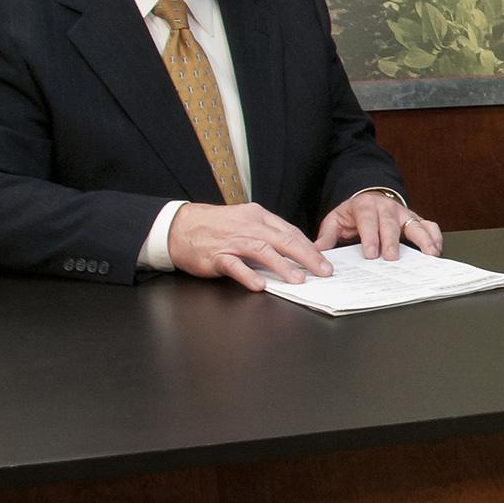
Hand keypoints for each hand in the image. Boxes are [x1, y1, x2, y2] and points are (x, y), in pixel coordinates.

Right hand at [168, 202, 331, 291]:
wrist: (179, 226)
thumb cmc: (216, 226)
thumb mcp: (246, 222)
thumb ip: (269, 234)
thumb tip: (296, 250)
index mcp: (258, 217)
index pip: (290, 231)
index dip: (309, 247)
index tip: (324, 261)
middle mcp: (248, 226)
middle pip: (282, 240)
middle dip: (306, 257)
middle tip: (323, 271)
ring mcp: (231, 241)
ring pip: (261, 251)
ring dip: (282, 266)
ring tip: (299, 280)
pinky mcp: (215, 255)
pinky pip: (234, 265)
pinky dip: (247, 275)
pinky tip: (260, 285)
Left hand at [315, 191, 442, 261]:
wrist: (369, 198)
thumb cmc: (353, 214)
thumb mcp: (336, 220)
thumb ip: (327, 236)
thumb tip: (316, 252)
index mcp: (365, 206)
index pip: (368, 220)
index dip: (370, 236)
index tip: (371, 253)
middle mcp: (386, 207)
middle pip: (391, 224)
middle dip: (392, 241)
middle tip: (392, 258)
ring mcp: (403, 213)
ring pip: (414, 224)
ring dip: (423, 239)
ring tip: (429, 253)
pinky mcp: (415, 219)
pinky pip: (428, 225)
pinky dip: (434, 236)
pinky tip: (436, 249)